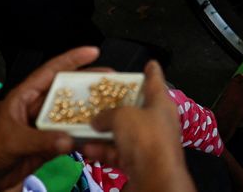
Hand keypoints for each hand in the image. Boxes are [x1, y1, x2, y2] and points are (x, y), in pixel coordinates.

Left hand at [0, 46, 99, 191]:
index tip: (93, 51)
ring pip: (69, 114)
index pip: (51, 71)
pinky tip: (96, 136)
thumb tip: (70, 139)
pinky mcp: (46, 146)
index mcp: (24, 96)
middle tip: (112, 80)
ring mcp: (42, 127)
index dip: (72, 59)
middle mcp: (36, 108)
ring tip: (111, 106)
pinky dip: (81, 137)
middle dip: (87, 84)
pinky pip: (67, 137)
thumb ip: (41, 140)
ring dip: (88, 112)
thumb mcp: (13, 140)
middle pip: (65, 91)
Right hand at [82, 60, 196, 191]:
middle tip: (98, 99)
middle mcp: (157, 122)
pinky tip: (86, 149)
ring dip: (102, 132)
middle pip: (134, 109)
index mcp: (160, 104)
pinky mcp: (138, 165)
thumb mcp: (123, 117)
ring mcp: (148, 145)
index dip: (151, 71)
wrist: (155, 181)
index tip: (150, 63)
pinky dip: (102, 151)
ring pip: (122, 134)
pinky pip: (117, 153)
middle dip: (115, 105)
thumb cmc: (145, 139)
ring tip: (82, 128)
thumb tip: (97, 120)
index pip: (156, 81)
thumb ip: (107, 114)